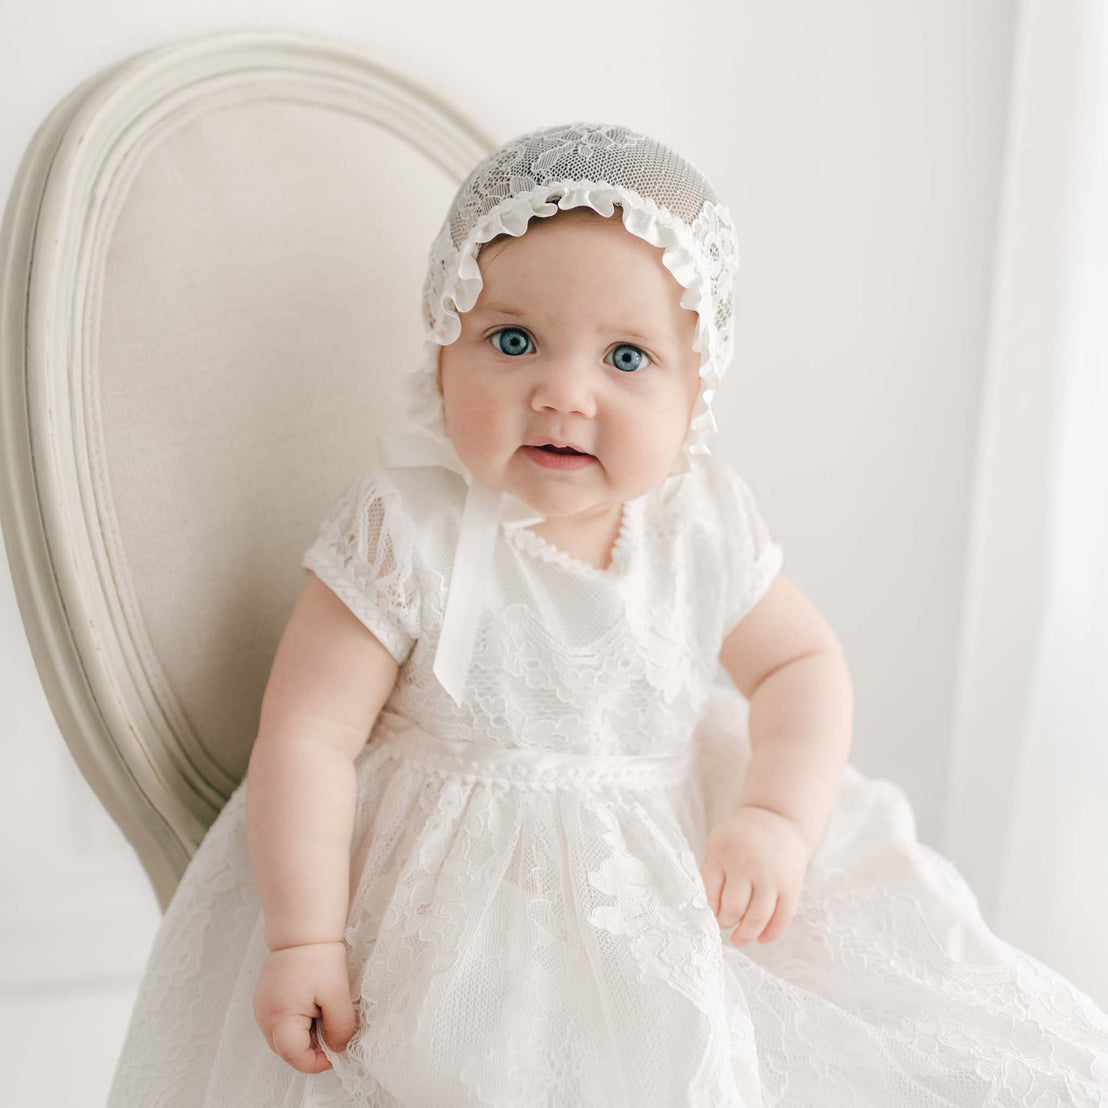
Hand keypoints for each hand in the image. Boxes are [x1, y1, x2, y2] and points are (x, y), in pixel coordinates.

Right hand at [253, 940, 356, 1073]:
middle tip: (332, 1029)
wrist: (302, 929)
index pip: (295, 1058)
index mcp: (279, 1018)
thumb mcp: (337, 995)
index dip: (318, 1061)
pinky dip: (296, 1022)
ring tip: (322, 1012)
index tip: (337, 1051)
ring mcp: (261, 1008)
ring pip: (283, 1038)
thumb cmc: (319, 958)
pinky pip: (280, 1022)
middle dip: (311, 1048)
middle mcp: (264, 1017)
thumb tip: (337, 1048)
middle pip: (287, 1051)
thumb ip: (340, 1028)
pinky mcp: (264, 999)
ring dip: (304, 1035)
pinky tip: (311, 1004)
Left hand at [699, 805, 810, 947]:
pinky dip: (771, 933)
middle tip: (725, 925)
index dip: (709, 909)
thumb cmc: (742, 836)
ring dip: (746, 935)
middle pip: (733, 908)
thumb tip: (708, 909)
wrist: (779, 820)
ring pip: (758, 917)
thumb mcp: (717, 842)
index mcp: (723, 852)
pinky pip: (782, 917)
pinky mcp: (791, 885)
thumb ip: (710, 871)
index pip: (709, 891)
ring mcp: (771, 876)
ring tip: (739, 940)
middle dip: (726, 923)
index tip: (711, 915)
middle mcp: (747, 864)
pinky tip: (762, 939)